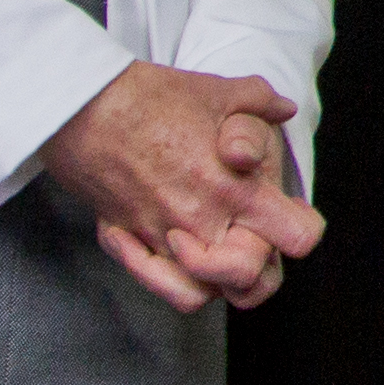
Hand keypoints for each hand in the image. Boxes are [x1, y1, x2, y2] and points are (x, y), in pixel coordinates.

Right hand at [40, 62, 324, 310]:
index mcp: (237, 190)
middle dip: (258, 262)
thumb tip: (284, 110)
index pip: (298, 238)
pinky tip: (174, 250)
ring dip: (214, 278)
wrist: (85, 105)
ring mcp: (163, 239)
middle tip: (248, 235)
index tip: (286, 215)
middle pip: (254, 281)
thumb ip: (261, 102)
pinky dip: (171, 279)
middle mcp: (203, 224)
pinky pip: (160, 286)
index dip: (299, 229)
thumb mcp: (220, 90)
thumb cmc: (154, 96)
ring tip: (212, 246)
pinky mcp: (127, 242)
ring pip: (205, 294)